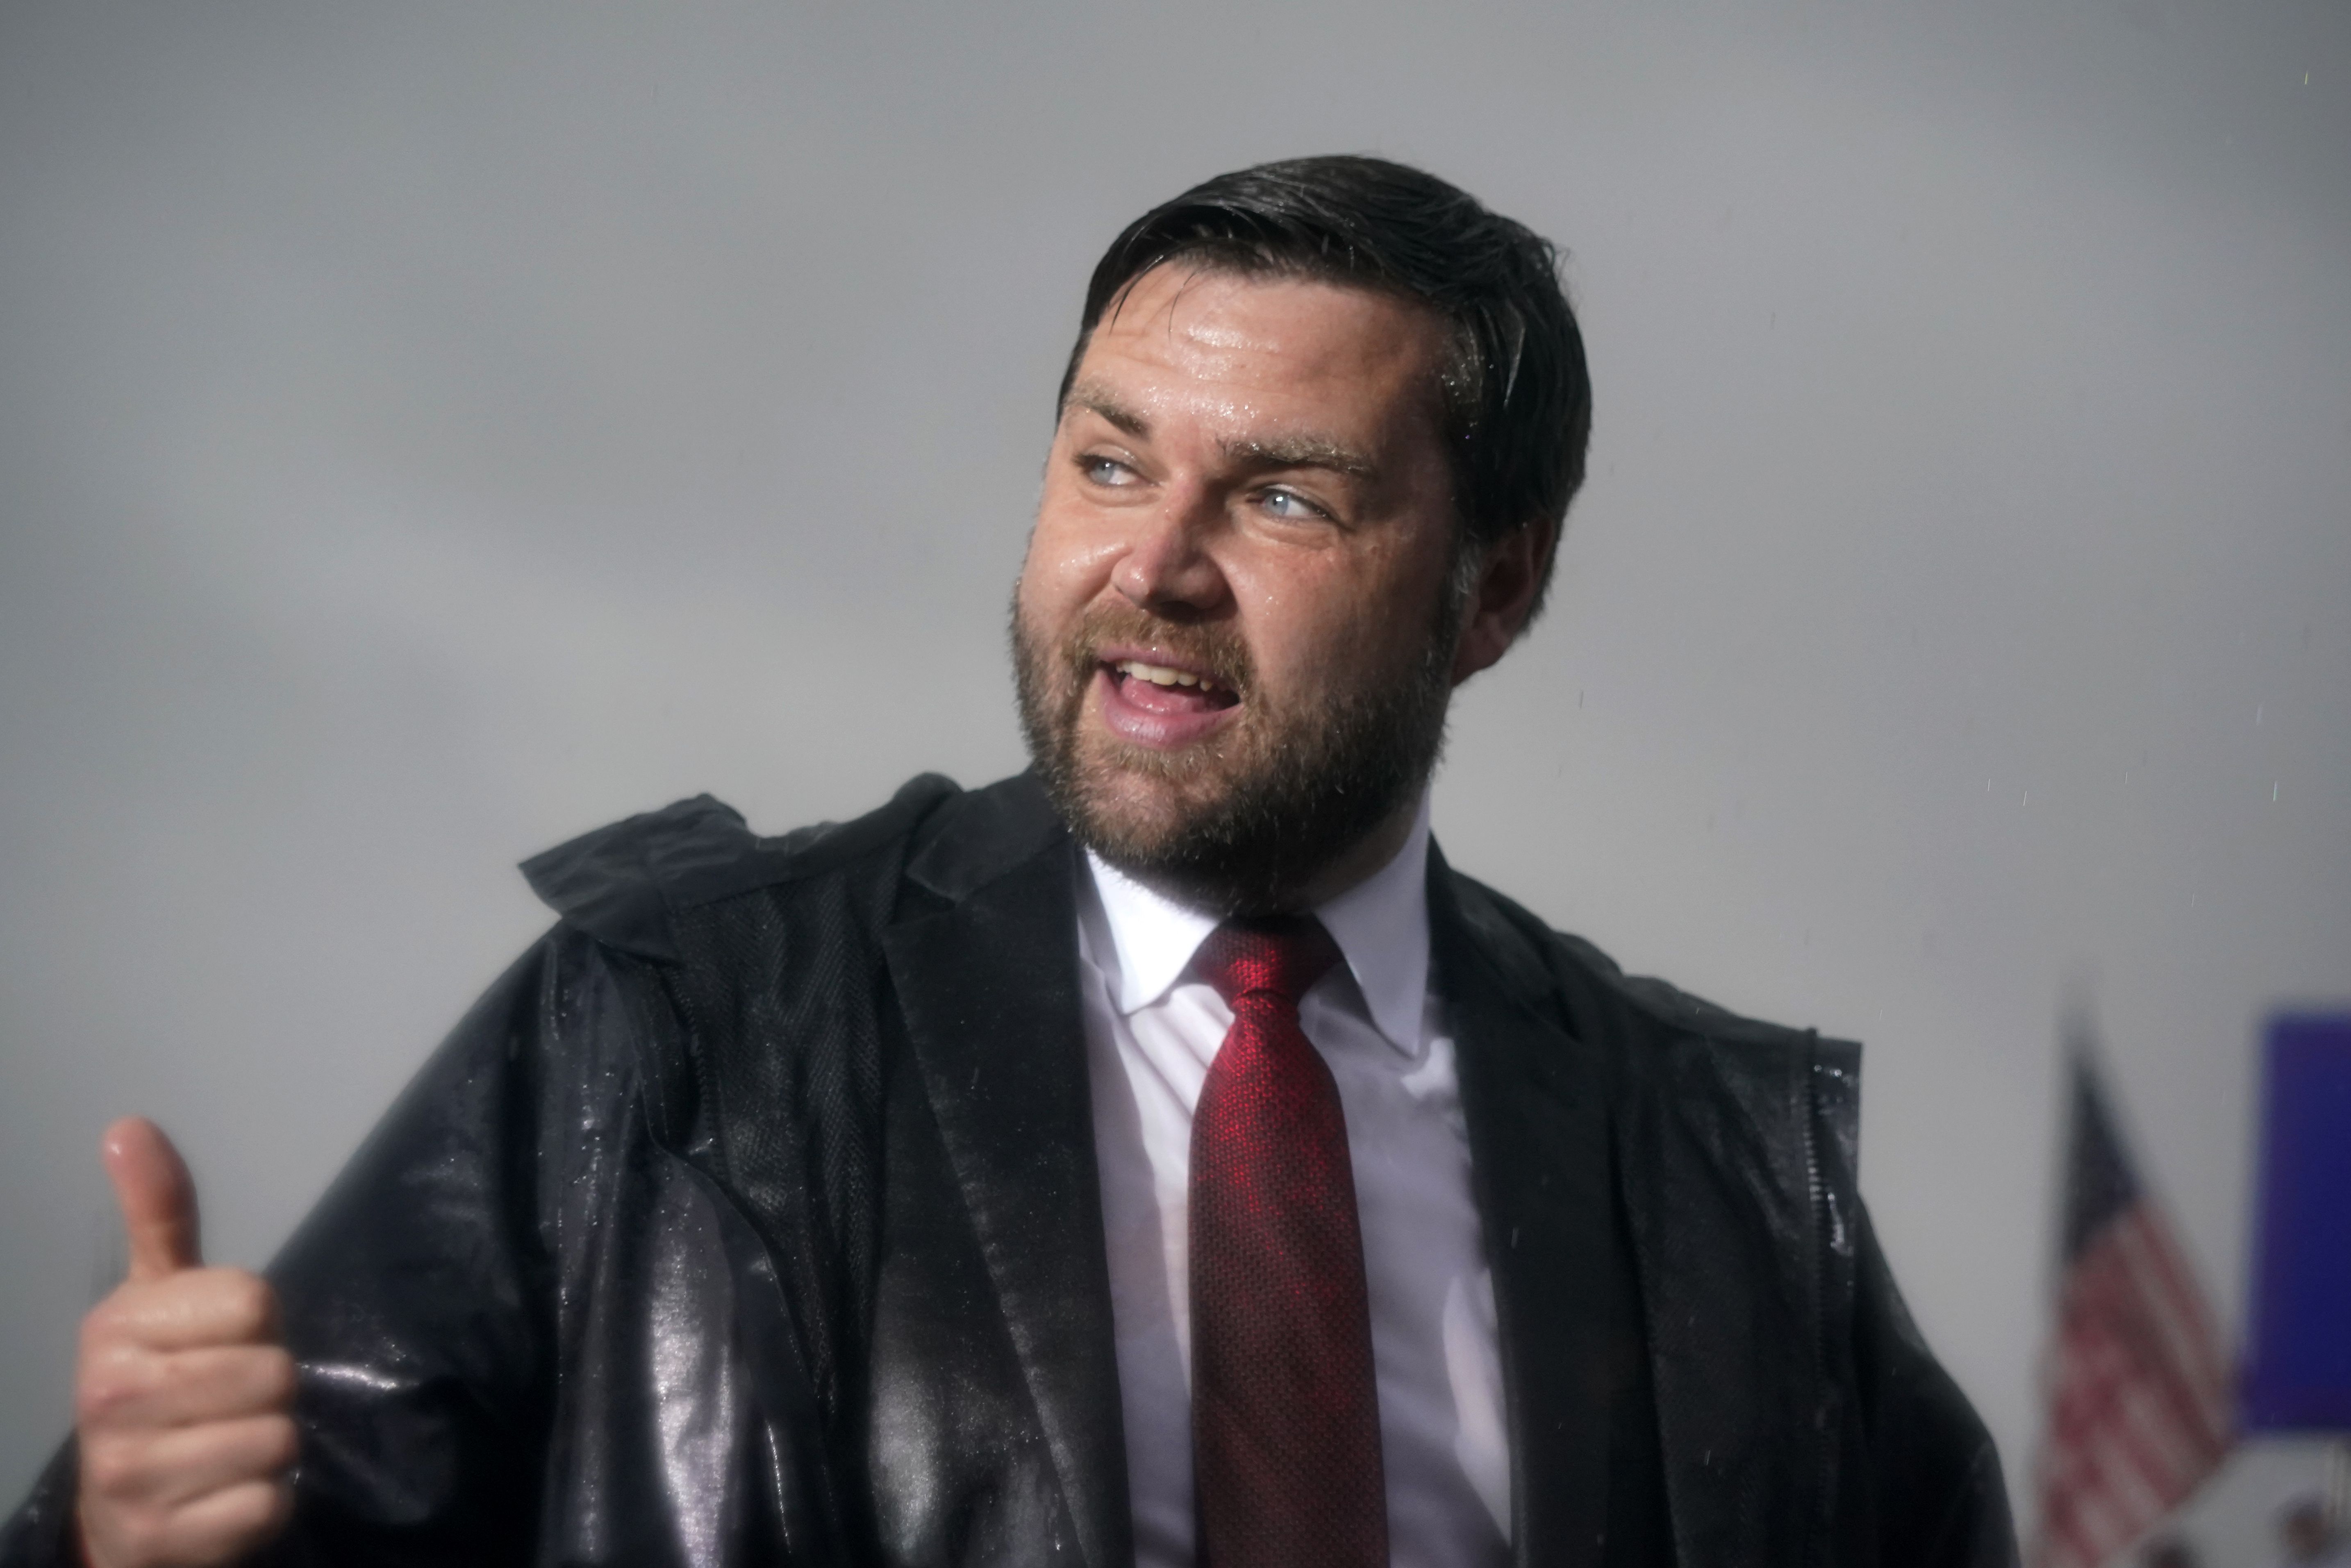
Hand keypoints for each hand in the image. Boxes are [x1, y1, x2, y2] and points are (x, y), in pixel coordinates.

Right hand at [74, 1119, 296, 1567]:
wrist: (125, 1515)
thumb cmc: (157, 1390)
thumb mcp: (155, 1299)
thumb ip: (157, 1214)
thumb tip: (129, 1126)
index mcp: (114, 1331)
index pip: (254, 1302)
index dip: (255, 1325)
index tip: (215, 1345)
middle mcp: (109, 1402)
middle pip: (274, 1372)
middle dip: (266, 1388)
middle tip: (224, 1403)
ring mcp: (133, 1477)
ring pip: (278, 1438)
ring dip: (268, 1446)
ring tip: (222, 1448)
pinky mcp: (170, 1540)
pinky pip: (270, 1502)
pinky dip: (263, 1503)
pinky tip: (221, 1499)